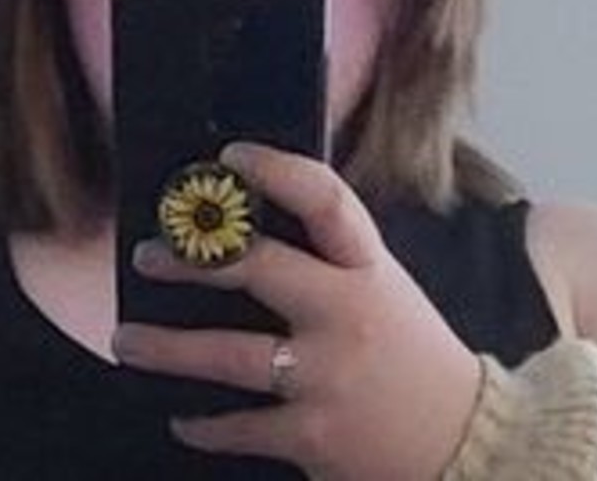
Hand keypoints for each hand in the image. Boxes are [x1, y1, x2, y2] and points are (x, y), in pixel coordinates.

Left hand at [112, 142, 481, 480]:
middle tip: (149, 255)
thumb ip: (332, 262)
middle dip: (195, 258)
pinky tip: (182, 416)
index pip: (326, 200)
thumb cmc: (413, 354)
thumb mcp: (385, 290)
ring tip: (127, 338)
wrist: (469, 441)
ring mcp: (328, 376)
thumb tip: (253, 231)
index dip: (277, 169)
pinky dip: (204, 424)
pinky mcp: (315, 436)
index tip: (232, 155)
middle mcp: (348, 314)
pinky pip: (241, 427)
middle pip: (260, 268)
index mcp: (368, 269)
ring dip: (167, 348)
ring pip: (228, 355)